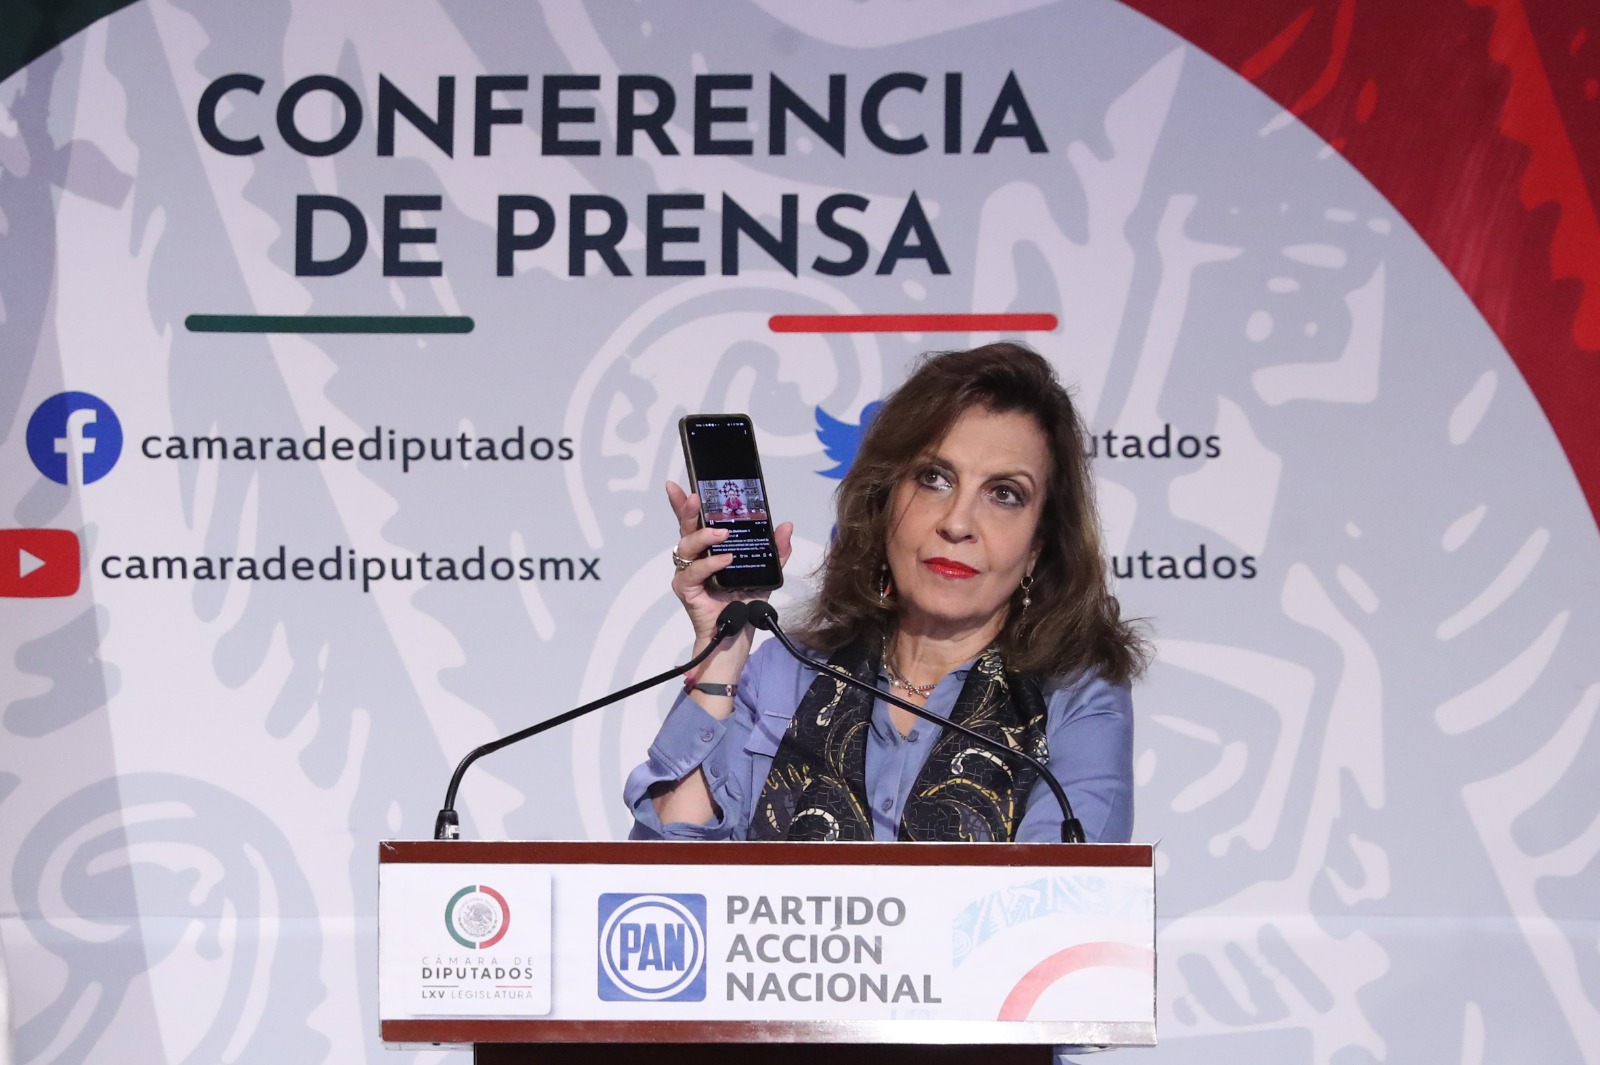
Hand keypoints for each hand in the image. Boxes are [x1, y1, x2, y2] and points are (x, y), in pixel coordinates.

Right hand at [667, 480, 792, 644]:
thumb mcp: (764, 572)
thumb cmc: (743, 604)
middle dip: (686, 509)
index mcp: (709, 548)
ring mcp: (688, 573)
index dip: (683, 502)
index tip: (679, 484)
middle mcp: (695, 557)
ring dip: (703, 536)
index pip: (695, 521)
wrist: (736, 636)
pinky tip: (725, 560)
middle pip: (685, 527)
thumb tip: (786, 526)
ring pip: (686, 546)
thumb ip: (775, 551)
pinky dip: (710, 564)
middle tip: (695, 497)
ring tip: (722, 534)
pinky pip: (694, 572)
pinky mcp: (686, 589)